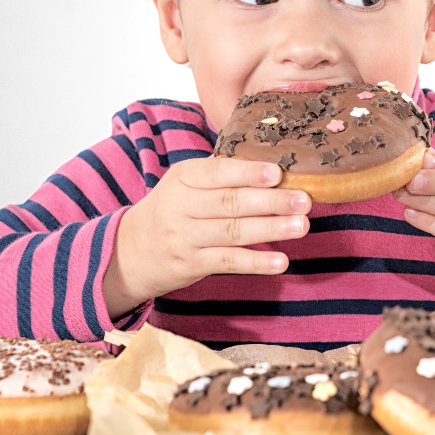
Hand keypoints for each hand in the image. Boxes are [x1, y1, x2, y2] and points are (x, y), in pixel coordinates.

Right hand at [102, 156, 310, 315]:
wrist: (131, 250)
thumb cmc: (172, 208)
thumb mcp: (185, 183)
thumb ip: (222, 176)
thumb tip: (276, 170)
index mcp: (182, 177)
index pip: (218, 172)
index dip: (248, 173)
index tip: (278, 173)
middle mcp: (181, 206)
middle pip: (230, 203)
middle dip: (271, 201)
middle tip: (303, 200)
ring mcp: (185, 237)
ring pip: (233, 232)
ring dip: (270, 229)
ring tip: (301, 226)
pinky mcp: (191, 265)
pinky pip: (228, 262)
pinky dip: (256, 262)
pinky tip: (281, 261)